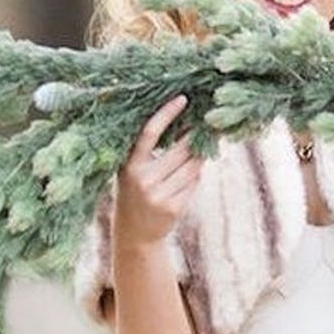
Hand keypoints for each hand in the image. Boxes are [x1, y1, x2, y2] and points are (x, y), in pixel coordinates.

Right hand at [115, 95, 204, 249]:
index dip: (167, 114)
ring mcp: (159, 195)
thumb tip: (183, 125)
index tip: (183, 99)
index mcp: (130, 165)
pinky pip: (194, 183)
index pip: (150, 133)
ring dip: (199, 156)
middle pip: (180, 149)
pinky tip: (192, 172)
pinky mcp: (174, 208)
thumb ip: (148, 152)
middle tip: (204, 125)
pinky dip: (196, 175)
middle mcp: (144, 179)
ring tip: (200, 148)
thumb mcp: (132, 171)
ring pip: (192, 166)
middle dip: (194, 136)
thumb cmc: (135, 194)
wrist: (135, 234)